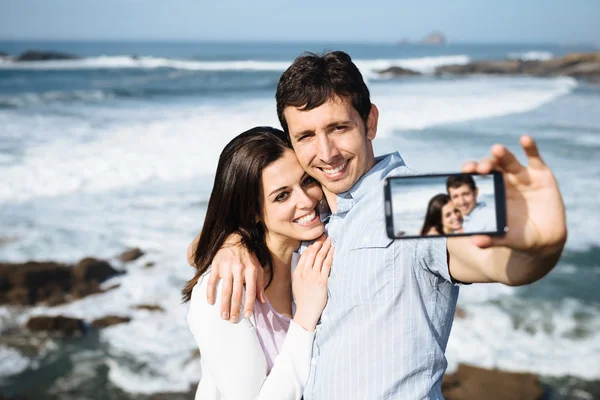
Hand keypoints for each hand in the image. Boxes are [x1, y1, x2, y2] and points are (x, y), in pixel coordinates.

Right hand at [207, 234, 263, 322]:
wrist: (235, 238)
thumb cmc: (248, 256)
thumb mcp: (258, 268)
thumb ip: (260, 284)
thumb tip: (262, 301)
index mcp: (251, 270)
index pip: (251, 291)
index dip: (249, 304)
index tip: (247, 316)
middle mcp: (239, 269)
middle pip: (237, 293)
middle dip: (235, 309)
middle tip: (232, 320)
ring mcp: (226, 267)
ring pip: (225, 290)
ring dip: (224, 305)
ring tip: (223, 316)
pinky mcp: (216, 265)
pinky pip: (212, 281)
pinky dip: (211, 293)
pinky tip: (211, 302)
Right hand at [292, 235, 332, 331]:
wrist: (306, 311)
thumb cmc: (303, 298)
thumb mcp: (296, 283)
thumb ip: (300, 272)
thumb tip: (306, 262)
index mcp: (297, 272)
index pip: (304, 255)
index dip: (311, 246)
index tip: (316, 241)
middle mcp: (304, 272)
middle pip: (312, 253)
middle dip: (319, 243)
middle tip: (324, 236)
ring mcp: (313, 275)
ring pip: (320, 256)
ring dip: (326, 246)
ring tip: (330, 240)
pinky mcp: (322, 280)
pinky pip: (327, 264)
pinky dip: (330, 255)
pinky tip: (333, 249)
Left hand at [461, 135, 566, 253]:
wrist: (546, 240)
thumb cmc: (520, 237)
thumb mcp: (506, 238)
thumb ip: (491, 239)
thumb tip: (475, 242)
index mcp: (492, 193)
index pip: (478, 178)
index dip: (471, 172)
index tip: (465, 171)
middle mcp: (505, 182)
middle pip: (492, 167)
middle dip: (485, 164)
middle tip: (479, 168)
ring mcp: (523, 177)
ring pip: (509, 161)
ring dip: (502, 154)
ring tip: (496, 150)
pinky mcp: (541, 175)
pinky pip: (535, 159)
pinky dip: (531, 148)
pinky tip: (525, 139)